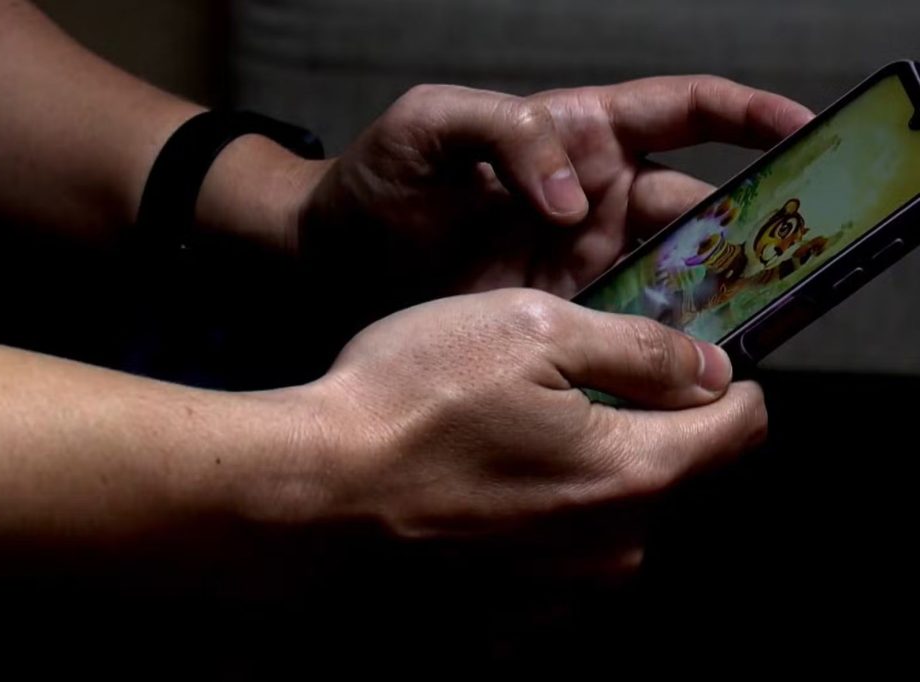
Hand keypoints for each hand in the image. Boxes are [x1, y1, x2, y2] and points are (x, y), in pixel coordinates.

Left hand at [299, 76, 812, 317]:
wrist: (331, 262)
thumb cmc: (376, 178)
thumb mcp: (431, 125)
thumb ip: (508, 133)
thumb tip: (574, 197)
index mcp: (580, 133)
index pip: (685, 112)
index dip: (751, 118)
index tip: (805, 135)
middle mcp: (595, 197)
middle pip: (700, 206)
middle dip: (754, 227)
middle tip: (798, 260)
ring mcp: (582, 260)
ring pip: (677, 273)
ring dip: (720, 296)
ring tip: (761, 321)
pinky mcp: (561, 316)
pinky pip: (631, 328)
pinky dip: (663, 347)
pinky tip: (688, 368)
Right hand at [311, 289, 766, 575]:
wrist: (309, 496)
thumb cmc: (412, 400)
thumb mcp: (531, 332)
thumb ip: (638, 352)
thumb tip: (711, 371)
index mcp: (630, 476)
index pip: (739, 433)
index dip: (731, 388)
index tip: (704, 364)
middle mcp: (608, 552)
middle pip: (669, 477)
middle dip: (642, 428)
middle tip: (569, 385)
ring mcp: (554, 596)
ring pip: (607, 520)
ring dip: (582, 475)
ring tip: (508, 437)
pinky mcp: (502, 620)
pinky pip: (551, 562)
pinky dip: (534, 524)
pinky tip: (477, 492)